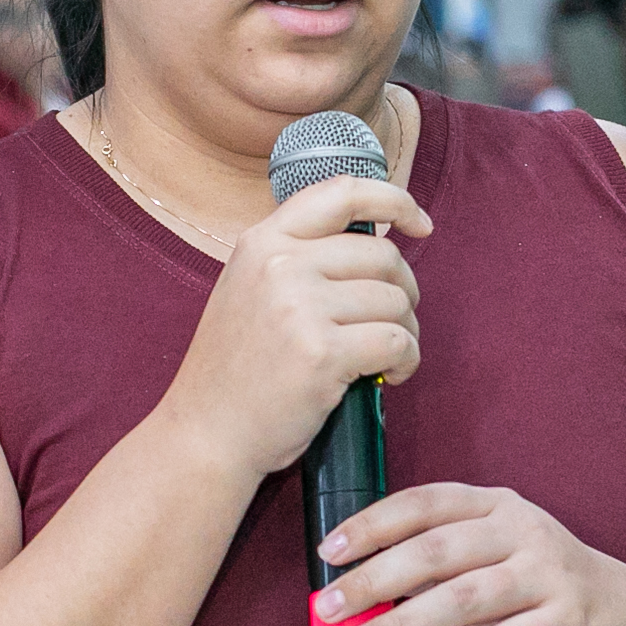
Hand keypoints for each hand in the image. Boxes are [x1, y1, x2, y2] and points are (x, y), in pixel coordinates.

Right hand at [156, 174, 430, 484]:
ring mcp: (299, 308)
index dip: (393, 201)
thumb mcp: (248, 290)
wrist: (206, 433)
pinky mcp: (322, 354)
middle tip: (392, 324)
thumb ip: (296, 258)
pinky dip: (406, 361)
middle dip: (404, 292)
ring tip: (385, 357)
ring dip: (405, 331)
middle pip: (382, 256)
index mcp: (262, 242)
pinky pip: (397, 341)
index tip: (419, 224)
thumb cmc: (236, 370)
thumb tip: (373, 243)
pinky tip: (390, 376)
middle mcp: (280, 265)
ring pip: (395, 301)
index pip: (341, 192)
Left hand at [314, 483, 625, 625]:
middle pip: (436, 551)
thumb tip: (361, 593)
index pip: (424, 503)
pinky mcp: (568, 623)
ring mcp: (549, 576)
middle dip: (374, 580)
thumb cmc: (541, 587)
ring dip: (405, 625)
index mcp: (497, 507)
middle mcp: (523, 532)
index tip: (328, 552)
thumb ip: (437, 567)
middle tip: (328, 609)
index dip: (372, 524)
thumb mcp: (493, 558)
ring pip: (465, 598)